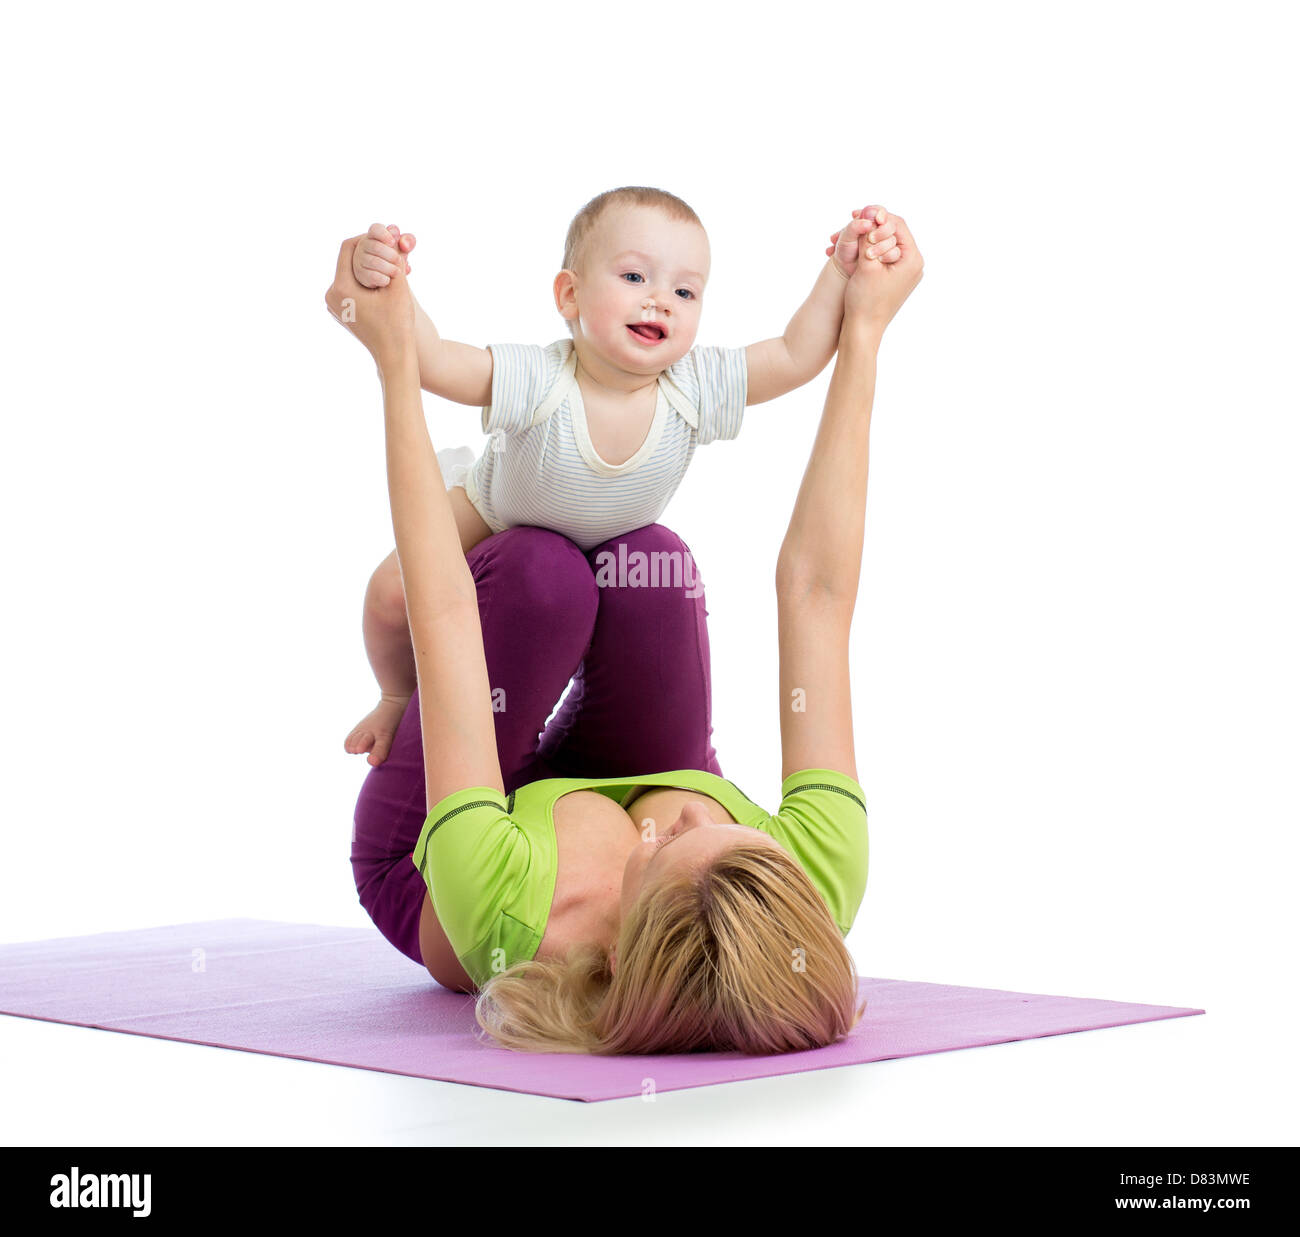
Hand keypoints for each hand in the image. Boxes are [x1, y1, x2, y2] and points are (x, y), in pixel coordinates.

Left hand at [325, 234, 415, 365]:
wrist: (395, 356)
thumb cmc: (398, 325)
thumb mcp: (399, 287)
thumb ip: (396, 258)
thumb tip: (396, 234)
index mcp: (340, 288)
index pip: (348, 248)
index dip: (367, 237)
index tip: (384, 237)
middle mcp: (332, 296)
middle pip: (348, 260)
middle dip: (369, 252)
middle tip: (388, 248)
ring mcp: (336, 306)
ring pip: (351, 273)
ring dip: (369, 265)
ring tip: (390, 265)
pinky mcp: (343, 312)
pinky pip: (353, 287)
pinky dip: (367, 280)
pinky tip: (385, 281)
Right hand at [352, 222, 416, 288]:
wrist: (388, 278)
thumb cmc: (396, 257)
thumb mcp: (403, 248)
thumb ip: (408, 241)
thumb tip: (404, 244)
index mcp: (375, 235)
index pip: (376, 229)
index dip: (384, 234)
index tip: (393, 242)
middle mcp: (364, 245)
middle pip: (375, 246)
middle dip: (390, 254)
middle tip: (398, 260)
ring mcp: (359, 259)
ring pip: (373, 262)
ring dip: (389, 268)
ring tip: (397, 272)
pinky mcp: (360, 274)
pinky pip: (371, 276)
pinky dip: (382, 279)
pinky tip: (388, 280)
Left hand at [827, 206, 902, 278]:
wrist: (846, 269)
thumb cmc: (844, 250)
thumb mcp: (846, 237)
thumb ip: (855, 226)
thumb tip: (869, 223)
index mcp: (870, 219)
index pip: (880, 212)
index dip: (881, 214)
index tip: (879, 220)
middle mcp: (880, 229)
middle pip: (891, 225)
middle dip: (882, 231)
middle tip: (871, 239)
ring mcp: (887, 242)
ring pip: (893, 240)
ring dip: (882, 246)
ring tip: (868, 254)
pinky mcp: (890, 254)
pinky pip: (896, 253)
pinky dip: (887, 256)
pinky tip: (879, 260)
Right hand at [843, 211, 922, 331]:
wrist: (862, 330)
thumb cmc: (865, 301)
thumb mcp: (866, 264)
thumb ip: (869, 236)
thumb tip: (869, 212)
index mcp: (913, 260)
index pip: (898, 225)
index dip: (878, 216)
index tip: (858, 214)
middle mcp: (914, 265)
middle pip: (894, 233)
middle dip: (871, 227)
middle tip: (851, 221)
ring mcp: (906, 273)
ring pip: (887, 244)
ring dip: (867, 239)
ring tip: (847, 235)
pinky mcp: (895, 279)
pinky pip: (884, 257)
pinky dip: (869, 252)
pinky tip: (852, 249)